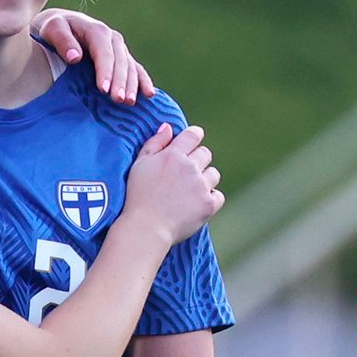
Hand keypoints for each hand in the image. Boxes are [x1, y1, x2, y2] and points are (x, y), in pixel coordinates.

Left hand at [32, 9, 154, 103]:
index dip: (106, 71)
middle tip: (119, 100)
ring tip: (130, 102)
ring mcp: (119, 48)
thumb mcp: (52, 29)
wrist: (61, 26)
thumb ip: (62, 40)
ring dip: (133, 85)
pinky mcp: (122, 58)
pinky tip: (150, 94)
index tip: (104, 90)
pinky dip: (143, 81)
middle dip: (121, 82)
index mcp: (96, 31)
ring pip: (130, 67)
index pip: (104, 53)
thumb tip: (75, 57)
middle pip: (120, 62)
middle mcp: (112, 38)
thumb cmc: (54, 29)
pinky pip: (136, 69)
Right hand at [121, 123, 222, 244]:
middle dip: (198, 162)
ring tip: (190, 192)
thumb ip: (154, 143)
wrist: (145, 229)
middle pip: (205, 154)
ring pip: (214, 174)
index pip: (193, 135)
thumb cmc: (137, 197)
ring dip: (205, 180)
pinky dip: (210, 199)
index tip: (193, 142)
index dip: (195, 136)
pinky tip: (196, 205)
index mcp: (173, 155)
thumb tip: (168, 127)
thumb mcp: (139, 165)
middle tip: (185, 176)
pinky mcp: (208, 204)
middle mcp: (190, 167)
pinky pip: (218, 195)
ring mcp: (200, 186)